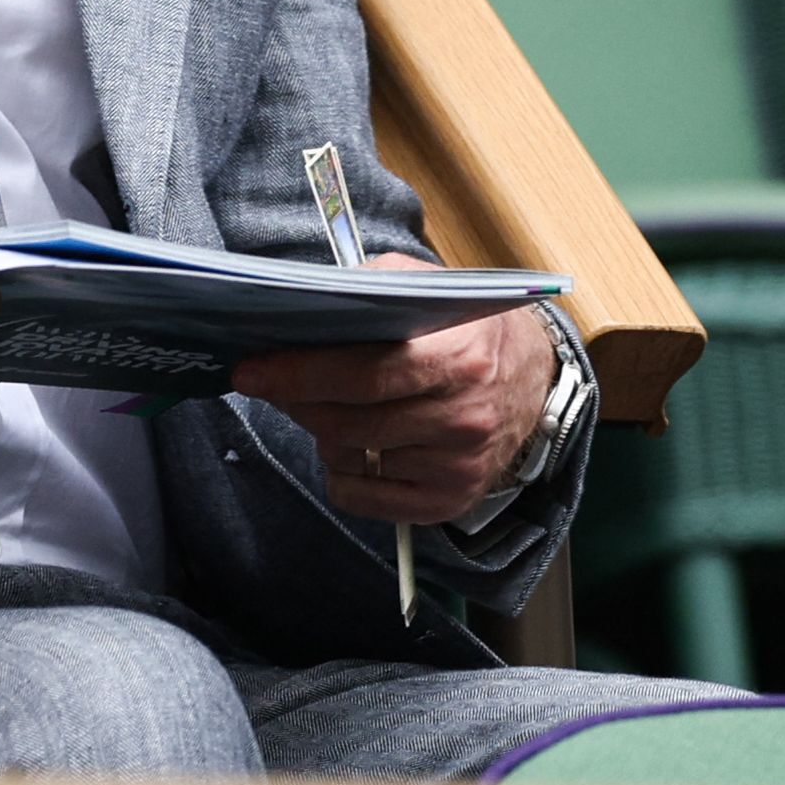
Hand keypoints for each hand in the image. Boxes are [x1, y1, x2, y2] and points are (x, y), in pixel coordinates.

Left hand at [230, 257, 554, 524]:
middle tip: (273, 383)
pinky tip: (355, 447)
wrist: (534, 376)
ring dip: (323, 432)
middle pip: (347, 421)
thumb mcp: (424, 285)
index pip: (359, 375)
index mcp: (457, 358)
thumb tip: (298, 307)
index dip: (297, 374)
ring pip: (351, 457)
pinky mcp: (450, 499)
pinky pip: (365, 498)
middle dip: (296, 401)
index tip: (249, 371)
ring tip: (330, 405)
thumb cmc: (464, 327)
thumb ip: (366, 287)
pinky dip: (344, 475)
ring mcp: (458, 465)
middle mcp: (463, 418)